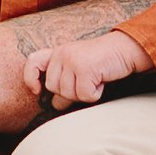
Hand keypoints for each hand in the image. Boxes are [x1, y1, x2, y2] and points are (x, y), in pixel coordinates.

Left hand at [25, 29, 150, 110]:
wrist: (125, 50)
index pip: (33, 62)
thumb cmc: (103, 62)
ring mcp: (72, 59)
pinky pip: (84, 95)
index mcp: (58, 52)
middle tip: (86, 82)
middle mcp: (62, 53)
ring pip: (67, 93)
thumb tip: (55, 104)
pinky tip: (101, 80)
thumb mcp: (80, 71)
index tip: (37, 91)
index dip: (30, 78)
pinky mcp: (84, 68)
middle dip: (70, 92)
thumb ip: (65, 84)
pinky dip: (95, 94)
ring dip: (84, 93)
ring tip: (95, 79)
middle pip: (53, 87)